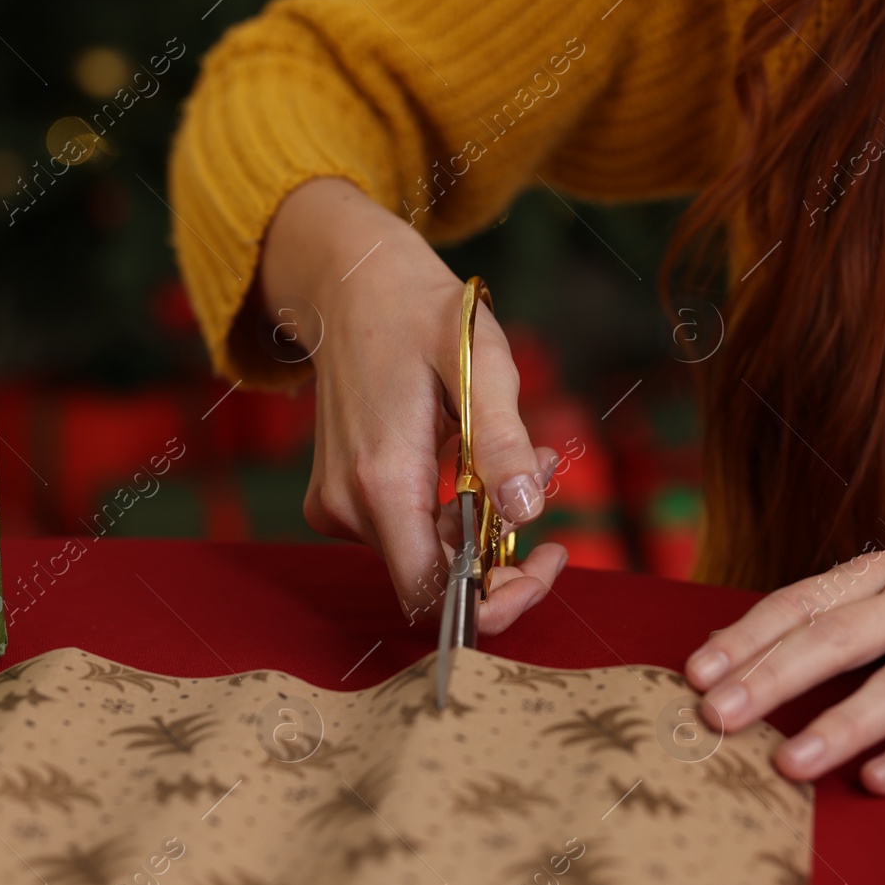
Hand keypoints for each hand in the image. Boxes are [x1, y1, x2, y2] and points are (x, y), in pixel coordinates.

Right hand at [259, 178, 565, 632]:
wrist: (351, 283)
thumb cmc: (423, 315)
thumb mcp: (481, 363)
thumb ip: (502, 441)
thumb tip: (527, 512)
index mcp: (383, 479)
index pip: (434, 595)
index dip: (495, 601)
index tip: (545, 563)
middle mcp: (349, 505)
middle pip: (437, 580)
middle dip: (505, 550)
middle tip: (548, 479)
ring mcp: (337, 504)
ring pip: (427, 553)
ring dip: (485, 521)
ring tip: (526, 451)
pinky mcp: (339, 498)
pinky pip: (406, 529)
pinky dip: (452, 508)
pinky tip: (478, 454)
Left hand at [683, 537, 884, 792]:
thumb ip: (846, 611)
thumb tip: (744, 652)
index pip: (805, 600)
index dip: (747, 635)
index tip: (694, 671)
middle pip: (839, 637)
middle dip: (771, 677)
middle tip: (713, 717)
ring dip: (841, 723)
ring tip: (786, 764)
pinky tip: (879, 781)